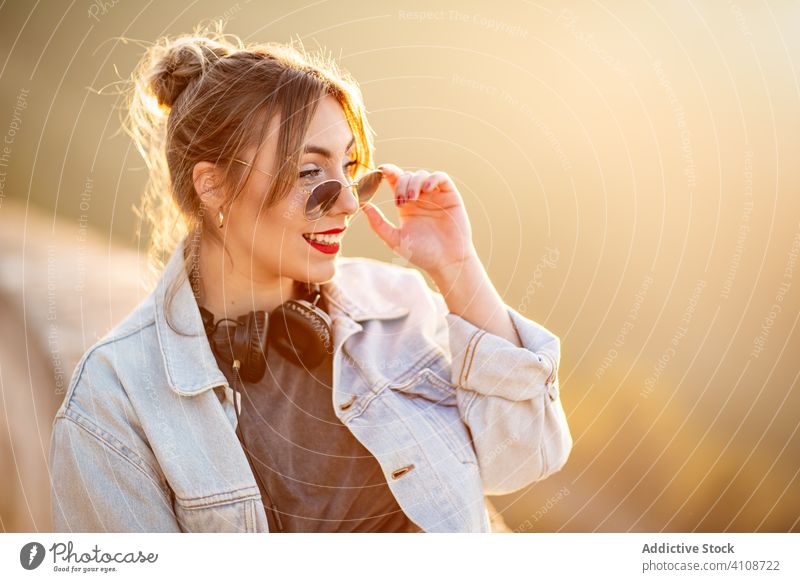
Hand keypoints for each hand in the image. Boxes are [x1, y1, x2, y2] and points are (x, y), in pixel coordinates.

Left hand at [360, 163, 476, 278]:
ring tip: (412, 199)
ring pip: (421, 174)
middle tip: (401, 202)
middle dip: (401, 185)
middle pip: (406, 177)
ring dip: (414, 183)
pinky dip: (432, 178)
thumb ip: (378, 223)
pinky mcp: (450, 196)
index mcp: (405, 206)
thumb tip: (362, 205)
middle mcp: (420, 198)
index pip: (395, 182)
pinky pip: (441, 177)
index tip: (380, 170)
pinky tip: (426, 189)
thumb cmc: (422, 254)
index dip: (387, 172)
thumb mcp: (395, 239)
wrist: (447, 262)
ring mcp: (435, 196)